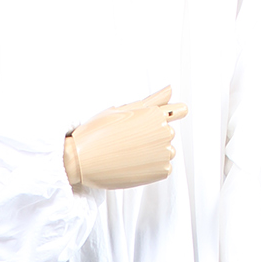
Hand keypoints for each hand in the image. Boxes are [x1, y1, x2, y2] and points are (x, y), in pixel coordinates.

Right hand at [63, 86, 187, 189]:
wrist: (81, 161)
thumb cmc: (97, 132)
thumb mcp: (123, 110)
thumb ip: (153, 101)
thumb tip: (171, 90)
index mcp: (157, 113)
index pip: (179, 111)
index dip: (161, 118)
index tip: (145, 126)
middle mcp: (165, 131)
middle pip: (168, 134)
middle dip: (152, 137)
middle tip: (126, 142)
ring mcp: (165, 153)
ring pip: (167, 152)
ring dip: (152, 154)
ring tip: (128, 154)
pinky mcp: (161, 171)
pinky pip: (163, 169)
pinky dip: (150, 169)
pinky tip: (132, 165)